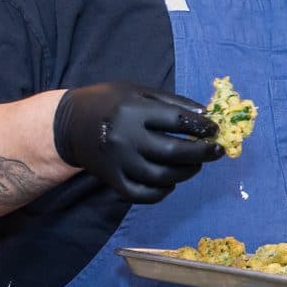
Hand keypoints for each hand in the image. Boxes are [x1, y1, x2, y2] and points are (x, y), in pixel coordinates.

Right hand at [52, 81, 221, 203]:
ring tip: (195, 165)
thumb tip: (206, 117)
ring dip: (186, 173)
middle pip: (172, 153)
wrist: (70, 124)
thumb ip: (172, 102)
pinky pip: (143, 194)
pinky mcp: (112, 180)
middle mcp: (125, 138)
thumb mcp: (139, 92)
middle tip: (216, 152)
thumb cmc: (110, 102)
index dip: (202, 127)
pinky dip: (162, 192)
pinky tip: (172, 182)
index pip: (177, 121)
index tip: (214, 131)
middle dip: (201, 154)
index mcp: (133, 111)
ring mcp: (118, 162)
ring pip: (161, 177)